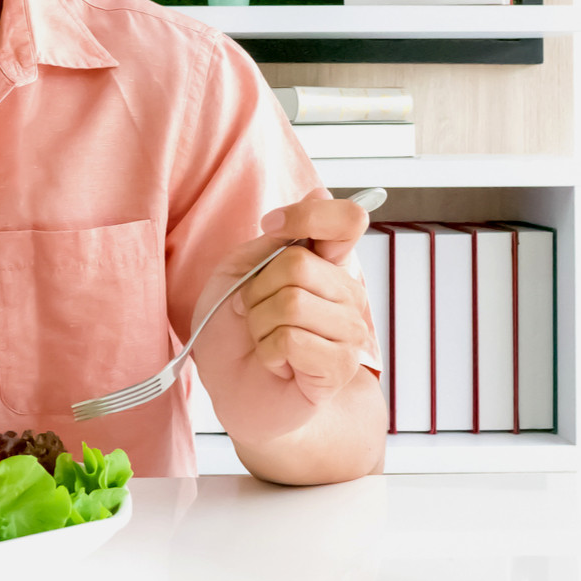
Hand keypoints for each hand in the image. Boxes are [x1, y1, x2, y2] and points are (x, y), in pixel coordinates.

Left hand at [194, 189, 378, 434]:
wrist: (231, 388)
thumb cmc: (233, 329)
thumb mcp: (239, 270)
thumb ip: (275, 238)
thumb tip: (318, 192)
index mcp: (326, 263)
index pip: (347, 220)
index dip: (306, 215)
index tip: (270, 226)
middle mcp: (346, 293)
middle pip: (299, 264)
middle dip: (257, 288)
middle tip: (253, 312)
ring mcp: (349, 331)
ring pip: (292, 303)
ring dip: (259, 323)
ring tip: (264, 339)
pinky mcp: (340, 367)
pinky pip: (292, 340)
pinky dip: (267, 351)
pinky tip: (274, 362)